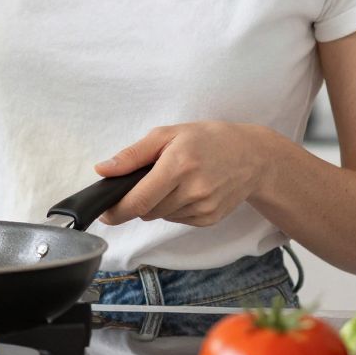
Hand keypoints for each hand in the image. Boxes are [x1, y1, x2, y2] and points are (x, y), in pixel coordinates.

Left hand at [93, 122, 275, 226]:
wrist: (253, 156)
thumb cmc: (207, 139)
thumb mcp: (168, 134)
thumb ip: (132, 155)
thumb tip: (103, 171)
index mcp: (178, 165)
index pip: (139, 199)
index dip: (117, 210)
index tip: (105, 212)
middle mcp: (193, 189)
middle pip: (147, 210)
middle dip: (139, 200)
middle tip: (149, 179)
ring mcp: (204, 207)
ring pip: (161, 216)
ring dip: (157, 204)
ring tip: (174, 180)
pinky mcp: (210, 219)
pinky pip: (177, 220)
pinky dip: (173, 208)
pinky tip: (187, 190)